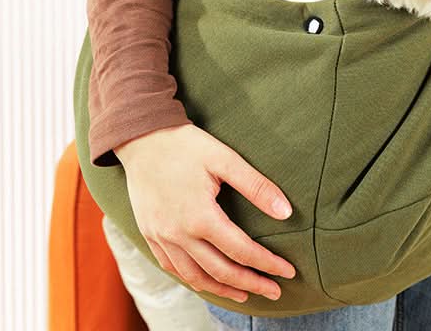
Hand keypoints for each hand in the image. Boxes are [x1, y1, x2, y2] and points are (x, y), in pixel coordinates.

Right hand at [114, 123, 296, 302]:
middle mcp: (178, 235)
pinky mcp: (149, 235)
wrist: (141, 138)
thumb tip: (286, 213)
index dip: (267, 264)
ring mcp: (160, 238)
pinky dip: (194, 280)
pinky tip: (207, 280)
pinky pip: (172, 269)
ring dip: (222, 288)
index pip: (242, 251)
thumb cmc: (186, 145)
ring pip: (194, 277)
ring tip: (245, 292)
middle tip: (275, 291)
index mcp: (200, 217)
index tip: (289, 271)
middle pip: (220, 271)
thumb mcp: (225, 159)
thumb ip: (256, 187)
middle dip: (251, 283)